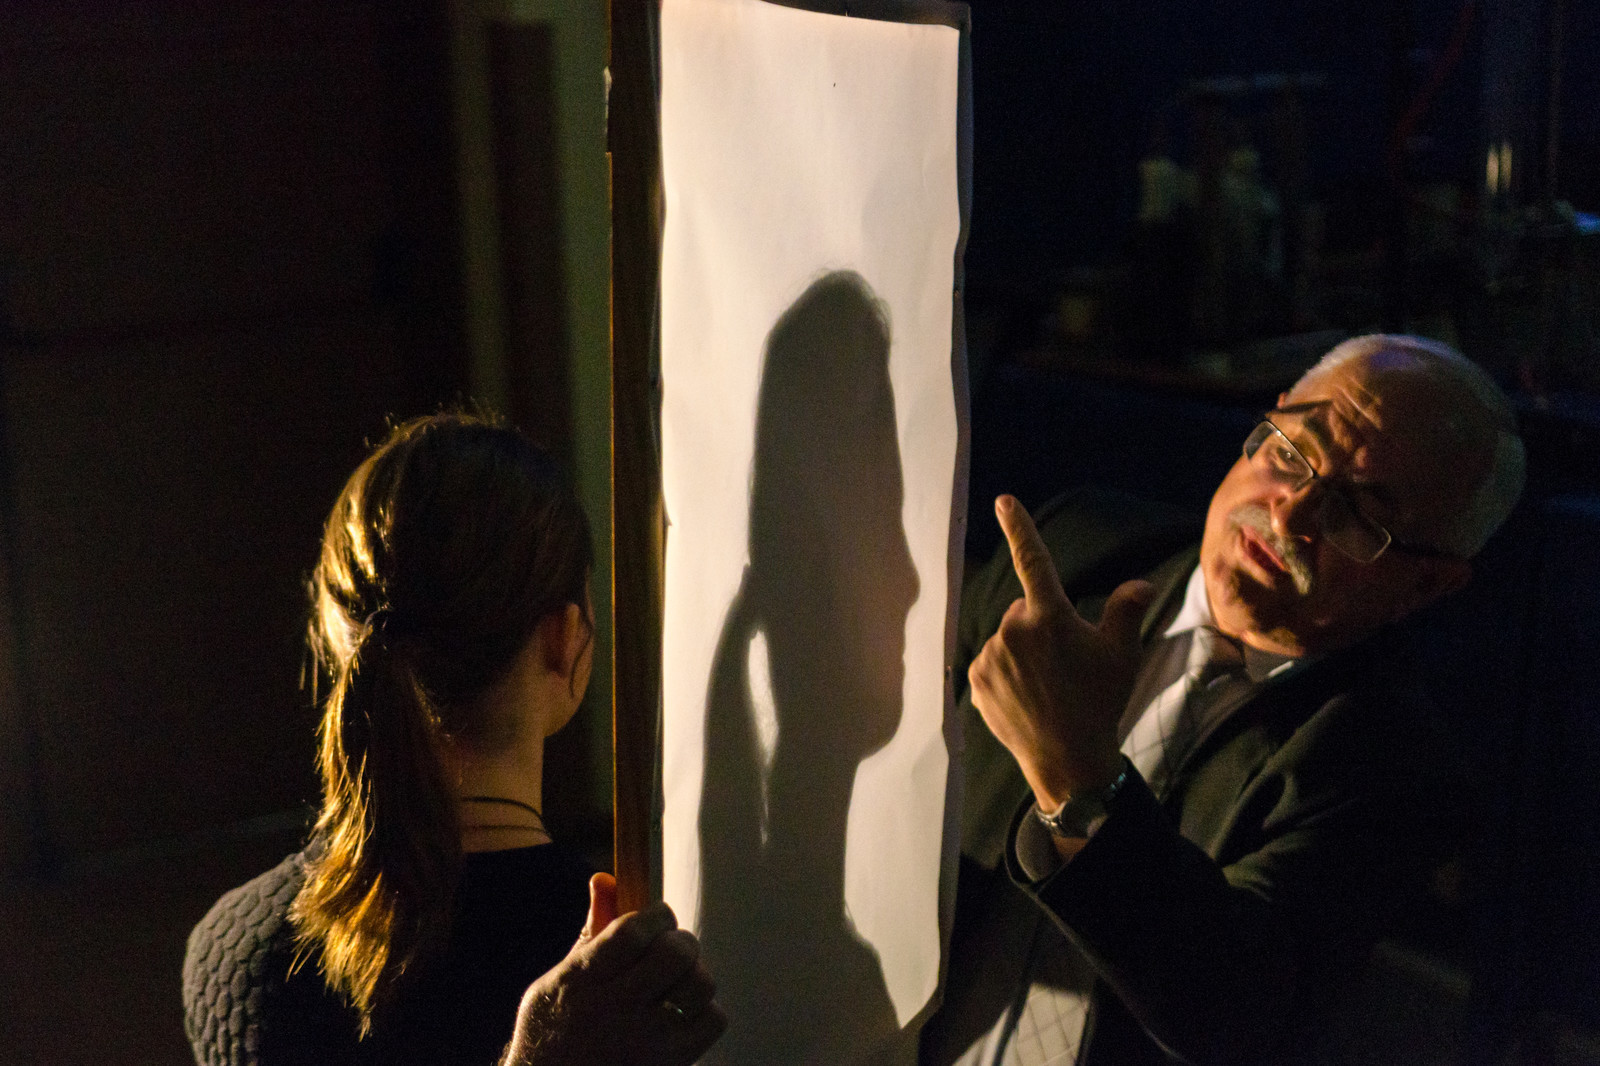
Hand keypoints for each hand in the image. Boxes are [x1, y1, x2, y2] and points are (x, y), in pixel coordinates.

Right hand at [502, 873, 726, 1065]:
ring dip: (694, 975)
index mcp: (581, 982)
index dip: (657, 914)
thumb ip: (590, 933)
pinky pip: (713, 1019)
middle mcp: (614, 1011)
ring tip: (676, 983)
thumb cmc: (554, 1032)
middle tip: (669, 950)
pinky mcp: (669, 1065)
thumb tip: (605, 878)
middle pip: (674, 954)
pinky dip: (705, 1010)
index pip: (633, 931)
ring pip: (699, 984)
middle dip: (679, 940)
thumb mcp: (557, 982)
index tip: (657, 918)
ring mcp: (645, 1042)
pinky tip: (682, 1014)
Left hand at [968, 495, 1153, 809]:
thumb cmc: (1100, 704)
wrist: (1067, 759)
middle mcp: (1014, 630)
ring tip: (1048, 686)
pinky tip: (1028, 698)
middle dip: (1041, 625)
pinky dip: (1007, 673)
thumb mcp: (1122, 656)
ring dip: (1024, 651)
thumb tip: (1140, 584)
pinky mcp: (977, 679)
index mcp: (1050, 617)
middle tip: (1066, 663)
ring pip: (1009, 638)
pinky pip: (993, 663)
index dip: (1020, 527)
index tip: (1004, 502)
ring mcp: (991, 656)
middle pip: (1026, 611)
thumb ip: (1127, 611)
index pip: (1035, 560)